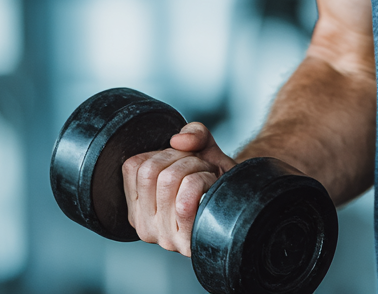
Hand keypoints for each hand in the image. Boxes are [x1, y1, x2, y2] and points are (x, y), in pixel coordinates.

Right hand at [123, 123, 235, 254]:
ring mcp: (163, 238)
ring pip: (168, 179)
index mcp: (139, 207)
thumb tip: (179, 140)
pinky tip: (212, 189)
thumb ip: (194, 134)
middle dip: (184, 157)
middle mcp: (144, 226)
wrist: (243, 204)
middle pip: (150, 170)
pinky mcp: (184, 242)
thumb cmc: (218, 179)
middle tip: (201, 168)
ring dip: (198, 168)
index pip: (134, 166)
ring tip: (208, 177)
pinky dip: (205, 181)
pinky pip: (185, 201)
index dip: (165, 152)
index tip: (183, 160)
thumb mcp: (205, 150)